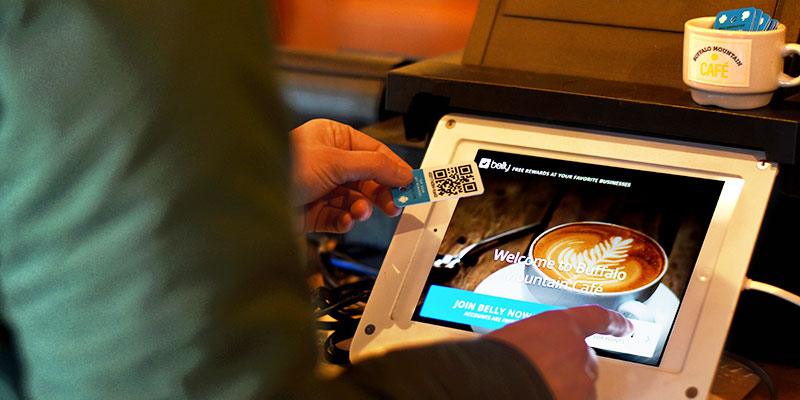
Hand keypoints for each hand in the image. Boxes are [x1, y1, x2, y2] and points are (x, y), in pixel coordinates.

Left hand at [291, 119, 412, 232]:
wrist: (255, 200)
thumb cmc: (284, 168)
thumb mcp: (337, 162)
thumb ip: (374, 167)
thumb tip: (401, 171)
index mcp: (332, 138)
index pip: (373, 152)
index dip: (394, 168)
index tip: (412, 183)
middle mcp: (327, 161)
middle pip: (367, 178)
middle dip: (380, 192)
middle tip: (395, 204)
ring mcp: (321, 187)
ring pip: (355, 200)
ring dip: (362, 207)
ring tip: (360, 211)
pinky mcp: (315, 211)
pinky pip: (340, 216)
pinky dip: (346, 220)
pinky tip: (346, 219)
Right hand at [487, 305, 632, 399]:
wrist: (494, 384)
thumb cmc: (496, 358)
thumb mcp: (514, 336)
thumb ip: (536, 338)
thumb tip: (533, 349)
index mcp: (561, 324)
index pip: (598, 318)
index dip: (614, 322)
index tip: (627, 326)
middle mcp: (578, 349)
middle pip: (584, 359)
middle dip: (567, 367)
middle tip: (540, 372)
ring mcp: (582, 379)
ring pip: (580, 385)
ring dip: (562, 387)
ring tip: (533, 386)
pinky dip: (561, 398)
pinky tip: (539, 394)